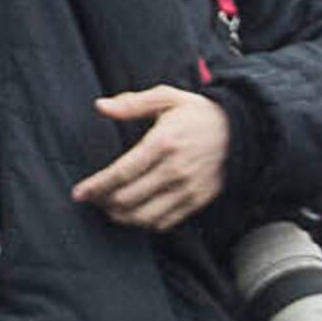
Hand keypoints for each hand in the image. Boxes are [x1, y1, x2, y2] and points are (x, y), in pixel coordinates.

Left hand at [74, 86, 233, 230]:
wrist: (242, 130)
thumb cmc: (198, 113)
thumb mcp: (167, 97)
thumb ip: (132, 103)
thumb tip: (101, 106)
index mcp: (164, 143)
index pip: (122, 173)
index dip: (96, 186)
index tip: (79, 193)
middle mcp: (175, 169)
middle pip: (128, 198)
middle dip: (104, 202)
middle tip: (93, 199)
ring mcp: (188, 188)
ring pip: (145, 216)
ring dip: (122, 217)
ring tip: (111, 209)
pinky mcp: (198, 200)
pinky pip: (165, 222)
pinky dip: (145, 223)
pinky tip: (136, 213)